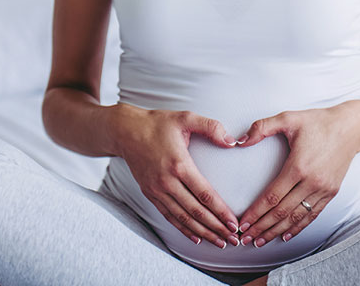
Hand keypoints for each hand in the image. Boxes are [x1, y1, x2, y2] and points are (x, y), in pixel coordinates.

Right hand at [108, 102, 240, 247]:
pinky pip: (169, 216)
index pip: (204, 194)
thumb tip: (233, 141)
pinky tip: (196, 238)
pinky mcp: (149, 194)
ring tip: (219, 242)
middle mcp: (166, 182)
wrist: (125, 131)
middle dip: (216, 228)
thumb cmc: (158, 123)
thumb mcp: (186, 117)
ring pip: (183, 218)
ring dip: (203, 232)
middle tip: (234, 240)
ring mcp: (156, 190)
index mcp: (179, 164)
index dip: (221, 211)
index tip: (234, 223)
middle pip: (195, 212)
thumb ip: (211, 127)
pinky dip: (183, 229)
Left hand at [235, 105, 359, 246]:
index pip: (271, 197)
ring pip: (296, 217)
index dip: (255, 213)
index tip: (242, 223)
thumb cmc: (318, 121)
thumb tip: (240, 140)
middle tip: (244, 239)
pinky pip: (312, 215)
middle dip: (261, 227)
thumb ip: (262, 127)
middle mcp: (311, 182)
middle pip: (281, 212)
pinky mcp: (331, 192)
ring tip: (259, 241)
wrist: (351, 128)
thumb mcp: (288, 118)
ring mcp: (323, 189)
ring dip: (276, 231)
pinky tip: (285, 236)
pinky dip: (298, 227)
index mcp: (298, 166)